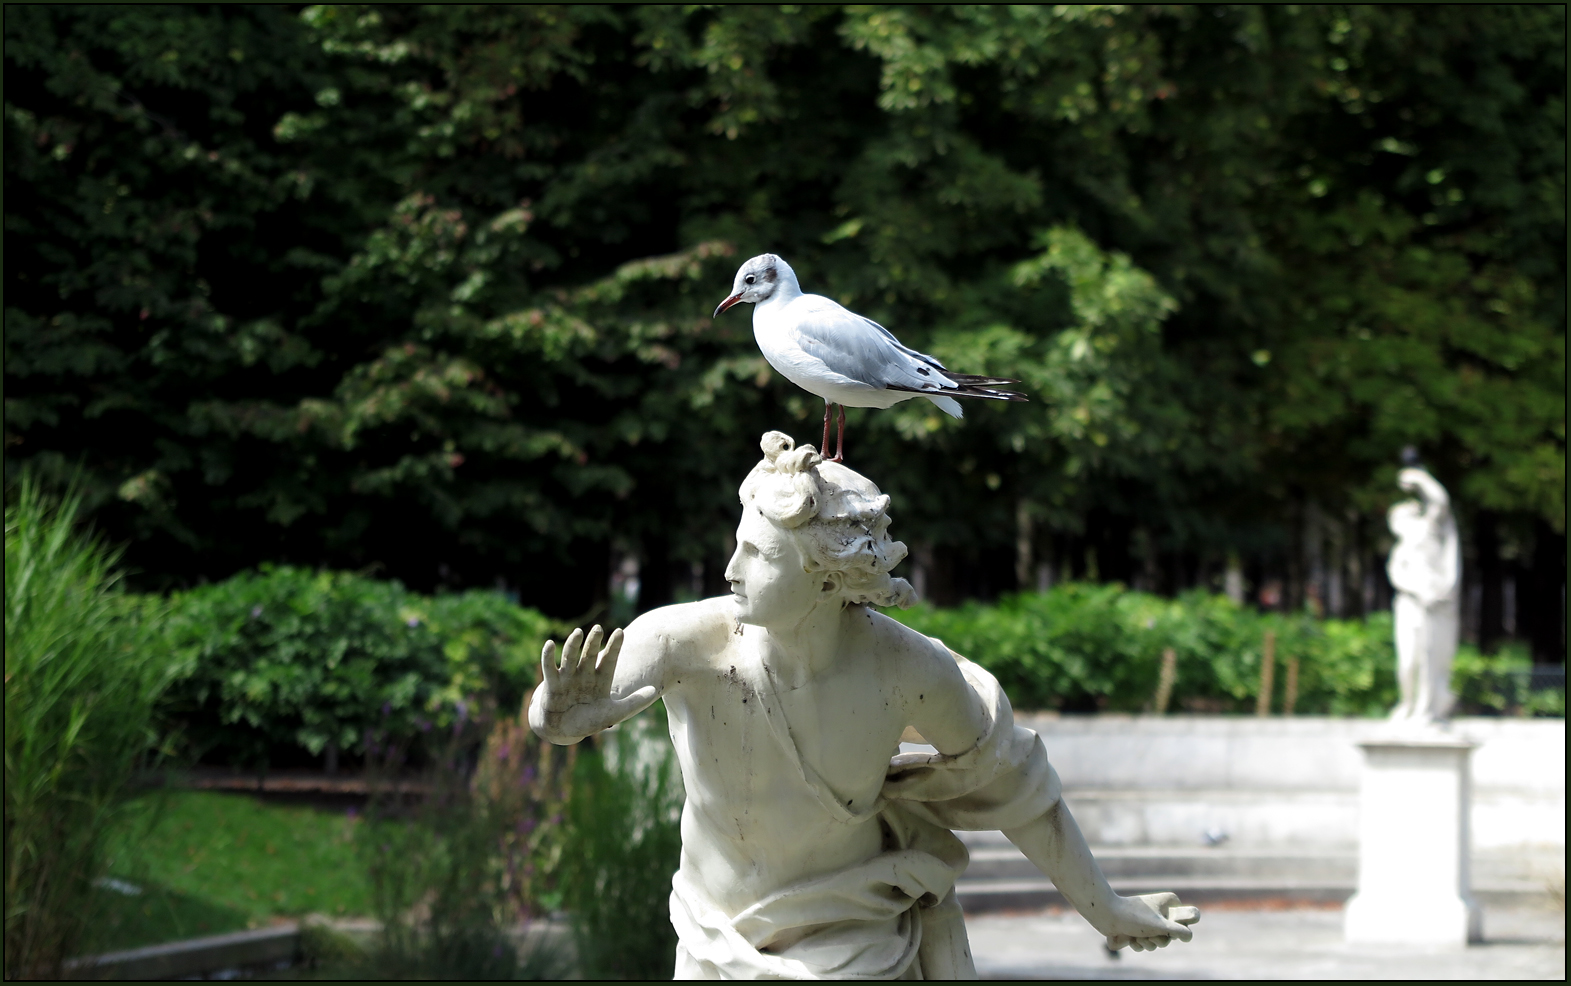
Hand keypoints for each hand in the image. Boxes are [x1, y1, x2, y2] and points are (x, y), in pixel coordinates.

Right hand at [528, 625, 655, 742]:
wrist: (564, 730)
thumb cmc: (590, 720)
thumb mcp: (614, 713)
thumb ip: (633, 702)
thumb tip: (653, 690)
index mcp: (600, 679)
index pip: (609, 659)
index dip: (614, 647)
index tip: (620, 632)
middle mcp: (584, 674)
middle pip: (590, 654)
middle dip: (594, 642)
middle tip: (598, 628)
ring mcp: (568, 677)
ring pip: (571, 657)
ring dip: (573, 645)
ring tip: (578, 632)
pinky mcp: (552, 684)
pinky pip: (550, 667)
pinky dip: (548, 656)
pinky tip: (549, 644)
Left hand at [1102, 892, 1199, 951]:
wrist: (1105, 917)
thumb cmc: (1134, 918)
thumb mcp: (1160, 925)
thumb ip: (1180, 931)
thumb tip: (1189, 936)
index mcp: (1170, 903)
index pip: (1192, 916)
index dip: (1182, 927)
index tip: (1169, 927)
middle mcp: (1162, 911)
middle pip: (1174, 935)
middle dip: (1161, 939)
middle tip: (1150, 934)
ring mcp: (1150, 921)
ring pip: (1160, 942)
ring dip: (1148, 943)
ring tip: (1137, 936)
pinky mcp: (1139, 930)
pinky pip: (1147, 944)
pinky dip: (1139, 944)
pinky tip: (1130, 938)